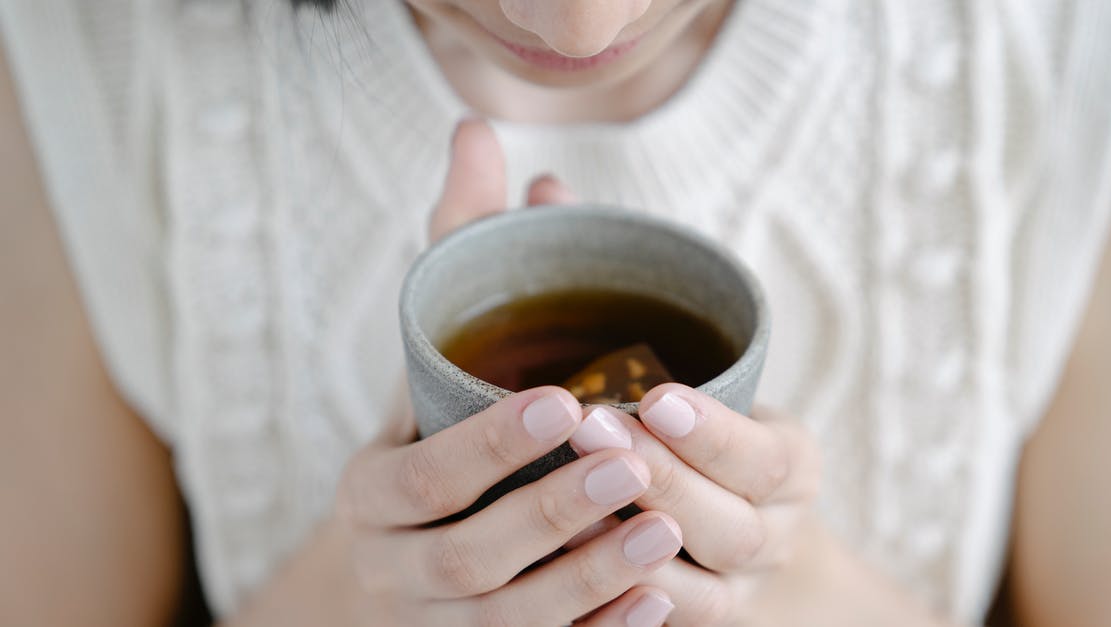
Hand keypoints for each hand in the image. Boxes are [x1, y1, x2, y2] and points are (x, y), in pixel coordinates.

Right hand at [329, 119, 678, 625]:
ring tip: (666, 529)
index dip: (487, 446)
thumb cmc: (437, 430)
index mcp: (371, 490)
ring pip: (508, 619)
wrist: (415, 546)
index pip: (419, 477)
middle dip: (550, 512)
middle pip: (466, 557)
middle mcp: (392, 565)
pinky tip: (659, 597)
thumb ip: (458, 250)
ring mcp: (438, 622)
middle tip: (629, 459)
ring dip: (589, 576)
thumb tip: (477, 133)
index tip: (564, 400)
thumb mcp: (439, 348)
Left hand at [567, 383, 820, 624]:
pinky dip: (622, 601)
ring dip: (631, 545)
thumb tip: (603, 380)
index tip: (655, 399)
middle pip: (734, 530)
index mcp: (794, 471)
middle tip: (592, 429)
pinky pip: (669, 624)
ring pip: (703, 590)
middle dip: (662, 481)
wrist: (743, 530)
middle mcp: (778, 539)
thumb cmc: (710, 448)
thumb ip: (682, 405)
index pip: (764, 460)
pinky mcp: (705, 623)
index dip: (711, 435)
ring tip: (569, 495)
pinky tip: (570, 560)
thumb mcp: (722, 410)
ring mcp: (743, 594)